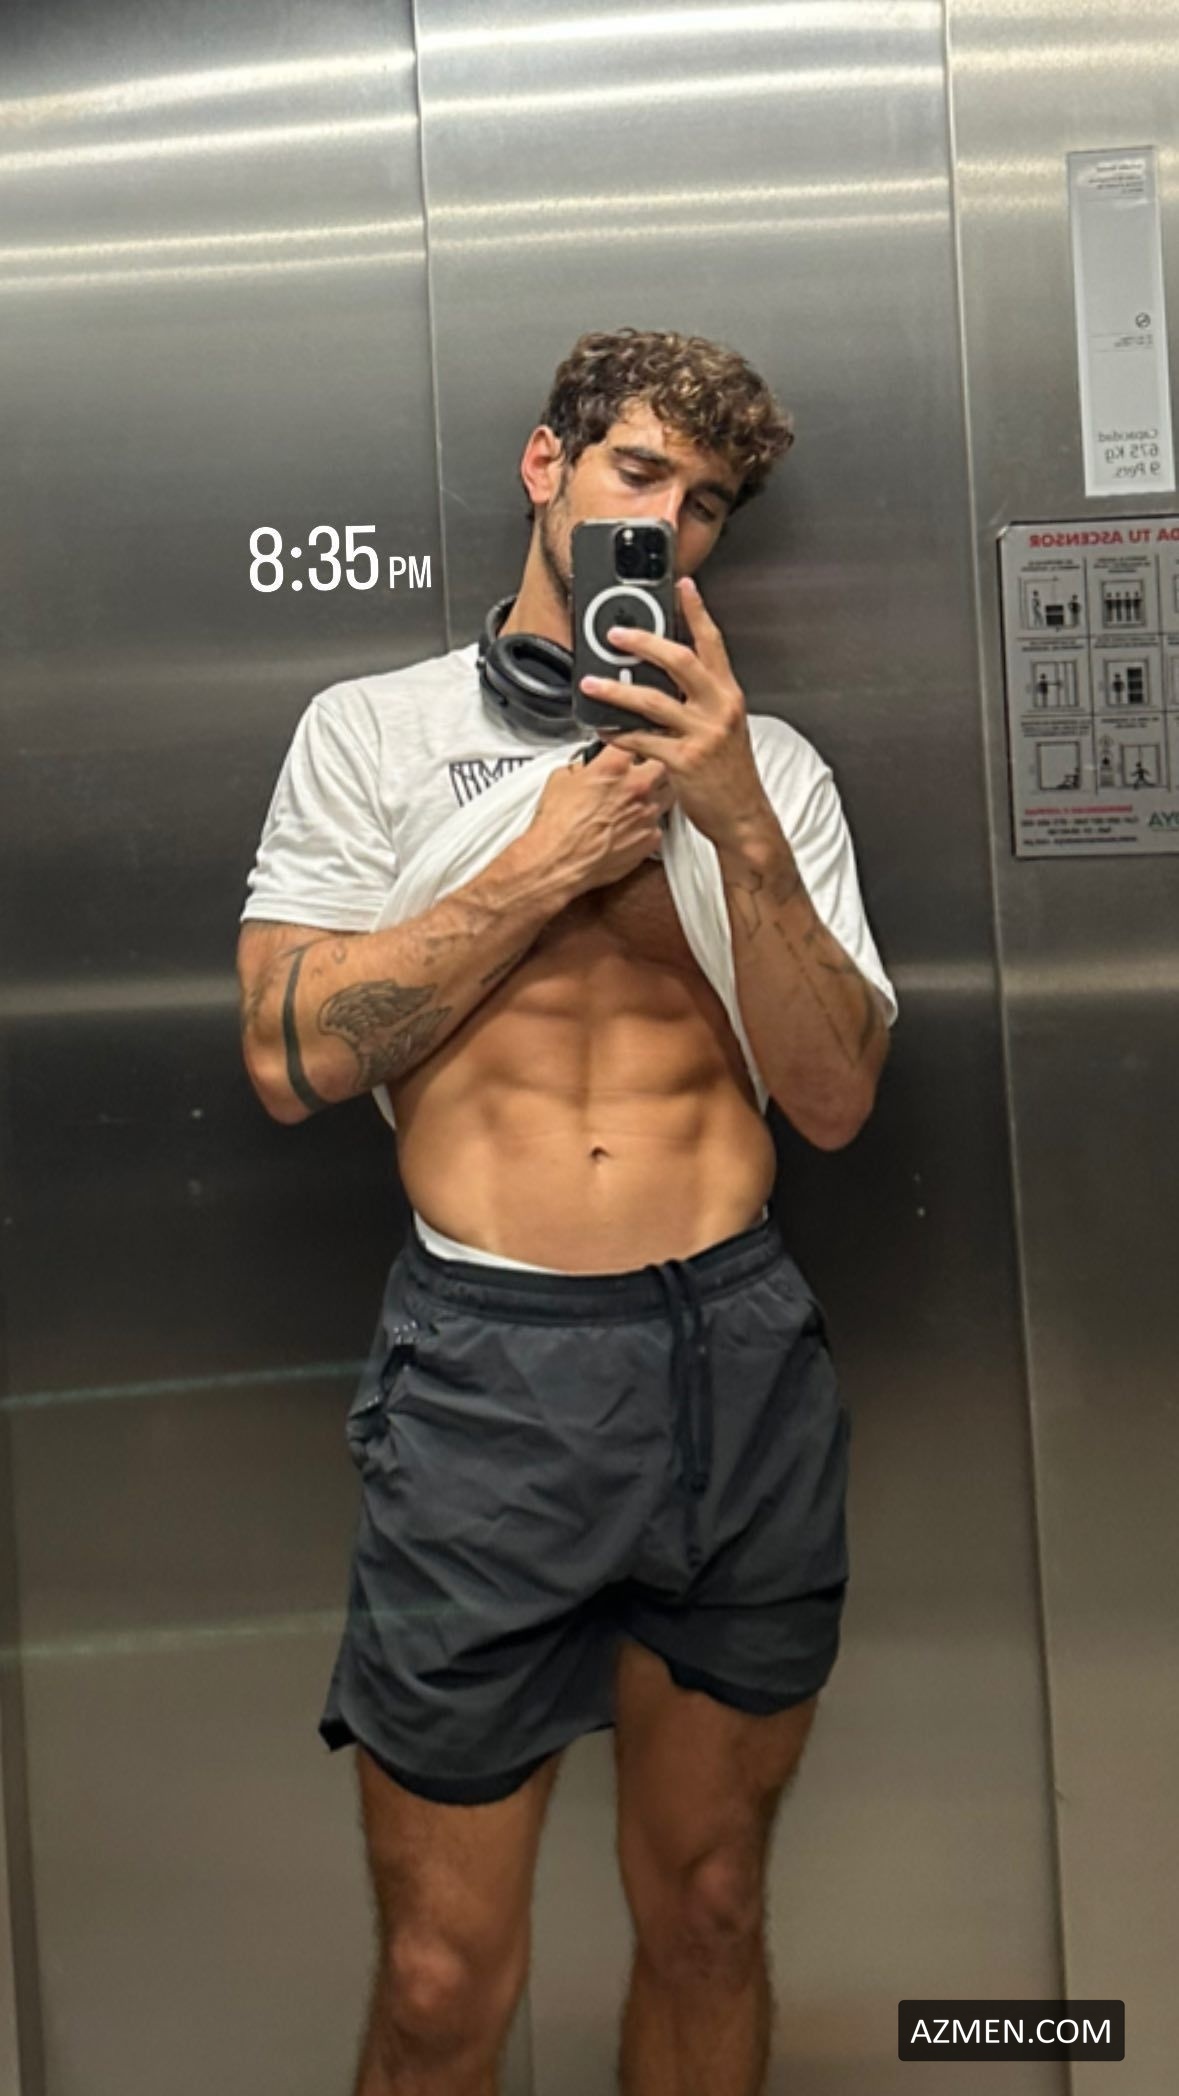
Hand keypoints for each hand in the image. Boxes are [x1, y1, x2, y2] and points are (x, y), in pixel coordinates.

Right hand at [524, 742, 673, 896]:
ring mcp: (647, 812)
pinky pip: (660, 825)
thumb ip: (579, 768)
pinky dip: (650, 824)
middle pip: (662, 764)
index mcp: (614, 766)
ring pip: (669, 793)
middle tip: (642, 772)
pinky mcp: (651, 838)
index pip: (635, 740)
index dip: (630, 743)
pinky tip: (636, 826)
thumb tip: (582, 769)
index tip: (629, 748)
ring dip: (657, 793)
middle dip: (653, 766)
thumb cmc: (557, 827)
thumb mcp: (559, 781)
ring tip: (641, 799)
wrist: (558, 862)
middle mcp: (636, 786)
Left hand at [578, 577, 771, 848]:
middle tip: (616, 635)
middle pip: (680, 660)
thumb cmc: (731, 773)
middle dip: (644, 642)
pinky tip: (601, 728)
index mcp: (728, 695)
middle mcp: (718, 708)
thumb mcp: (725, 727)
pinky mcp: (683, 761)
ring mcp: (702, 734)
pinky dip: (618, 732)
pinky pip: (642, 740)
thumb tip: (668, 678)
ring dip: (617, 689)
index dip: (697, 612)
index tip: (683, 587)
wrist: (742, 816)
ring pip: (653, 700)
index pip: (713, 643)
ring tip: (592, 684)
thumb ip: (702, 700)